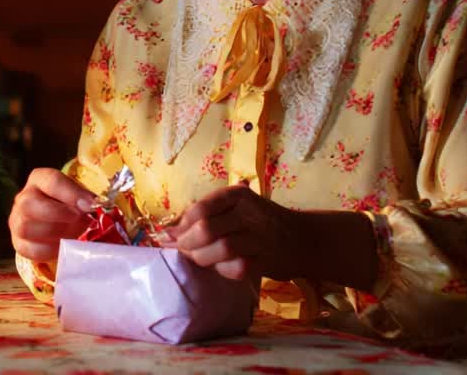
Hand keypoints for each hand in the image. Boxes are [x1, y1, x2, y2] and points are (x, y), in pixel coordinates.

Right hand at [9, 168, 96, 260]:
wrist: (55, 221)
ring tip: (77, 234)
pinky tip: (66, 246)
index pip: (51, 181)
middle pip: (29, 205)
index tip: (90, 205)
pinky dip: (52, 250)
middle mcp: (23, 198)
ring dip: (56, 234)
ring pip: (27, 228)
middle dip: (59, 215)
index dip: (71, 193)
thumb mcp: (77, 195)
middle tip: (82, 221)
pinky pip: (31, 250)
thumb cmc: (70, 205)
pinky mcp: (19, 244)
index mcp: (39, 179)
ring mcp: (17, 221)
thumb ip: (85, 198)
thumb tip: (94, 205)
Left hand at [164, 181, 301, 280]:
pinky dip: (223, 271)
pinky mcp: (267, 259)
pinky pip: (238, 269)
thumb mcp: (233, 208)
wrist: (302, 238)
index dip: (180, 226)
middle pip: (207, 229)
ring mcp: (261, 236)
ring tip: (198, 260)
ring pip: (221, 249)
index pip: (200, 209)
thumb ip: (203, 217)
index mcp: (237, 195)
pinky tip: (221, 268)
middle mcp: (250, 212)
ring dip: (202, 259)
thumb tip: (165, 235)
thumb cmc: (256, 222)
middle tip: (182, 252)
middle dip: (187, 244)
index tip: (169, 238)